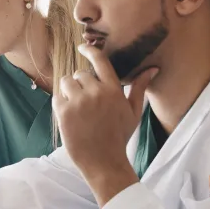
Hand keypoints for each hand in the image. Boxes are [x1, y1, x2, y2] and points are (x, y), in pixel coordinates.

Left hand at [53, 44, 157, 204]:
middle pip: (80, 74)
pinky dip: (61, 104)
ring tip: (78, 109)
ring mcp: (78, 102)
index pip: (99, 60)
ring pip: (66, 83)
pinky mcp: (63, 112)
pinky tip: (71, 117)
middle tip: (87, 103)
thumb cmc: (119, 136)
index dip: (89, 50)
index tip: (82, 47)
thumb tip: (152, 68)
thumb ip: (138, 87)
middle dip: (81, 85)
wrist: (103, 161)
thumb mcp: (133, 112)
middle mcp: (95, 92)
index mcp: (113, 90)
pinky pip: (57, 97)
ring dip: (69, 92)